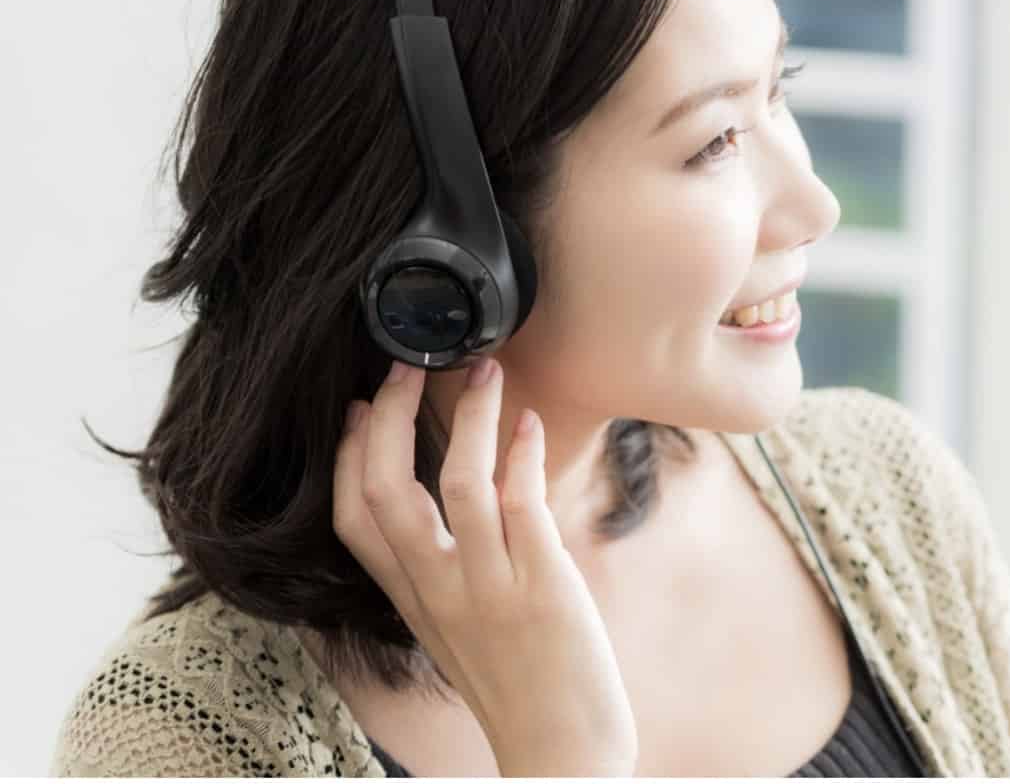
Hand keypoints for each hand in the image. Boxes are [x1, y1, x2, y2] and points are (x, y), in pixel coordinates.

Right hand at [333, 358, 637, 776]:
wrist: (561, 752)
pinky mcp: (541, 588)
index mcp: (413, 598)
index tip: (364, 404)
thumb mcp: (460, 625)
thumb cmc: (520, 683)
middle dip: (393, 418)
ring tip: (487, 371)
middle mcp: (437, 591)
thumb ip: (448, 569)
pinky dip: (522, 457)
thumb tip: (455, 499)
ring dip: (469, 419)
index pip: (352, 517)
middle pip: (384, 491)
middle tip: (412, 363)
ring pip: (455, 486)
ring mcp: (487, 589)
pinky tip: (531, 424)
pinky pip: (521, 508)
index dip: (351, 455)